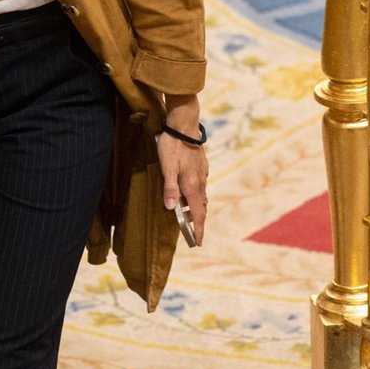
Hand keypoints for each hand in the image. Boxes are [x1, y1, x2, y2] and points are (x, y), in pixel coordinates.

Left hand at [157, 94, 208, 245]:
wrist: (184, 125)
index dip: (198, 229)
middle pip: (200, 207)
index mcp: (192, 185)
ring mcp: (202, 173)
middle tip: (191, 232)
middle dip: (197, 221)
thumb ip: (170, 188)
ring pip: (200, 196)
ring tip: (186, 213)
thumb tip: (172, 209)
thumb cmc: (173, 146)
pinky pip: (200, 186)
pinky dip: (194, 194)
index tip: (198, 243)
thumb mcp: (167, 167)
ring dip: (195, 207)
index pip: (198, 214)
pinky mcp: (201, 166)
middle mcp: (200, 182)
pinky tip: (187, 191)